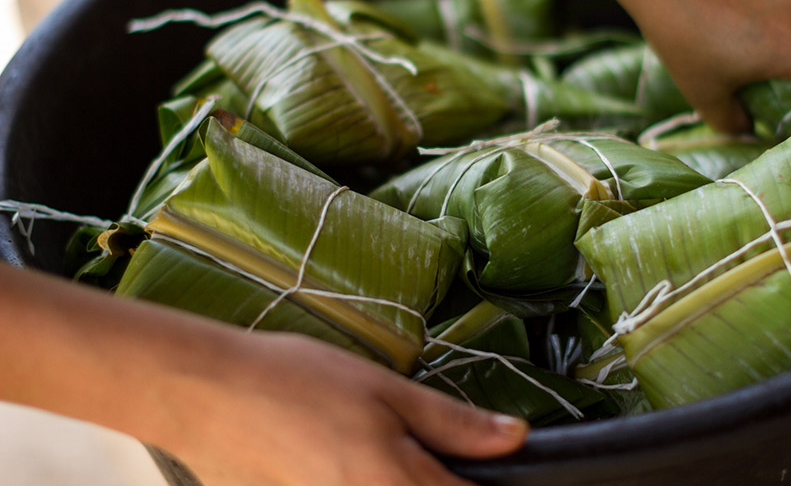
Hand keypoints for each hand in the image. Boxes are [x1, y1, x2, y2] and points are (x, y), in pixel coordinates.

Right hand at [167, 331, 527, 485]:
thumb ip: (455, 424)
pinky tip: (347, 457)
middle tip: (430, 451)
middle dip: (440, 478)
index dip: (488, 481)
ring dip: (403, 479)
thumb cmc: (294, 383)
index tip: (489, 464)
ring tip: (372, 445)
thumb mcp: (386, 390)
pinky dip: (369, 482)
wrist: (206, 394)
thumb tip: (515, 438)